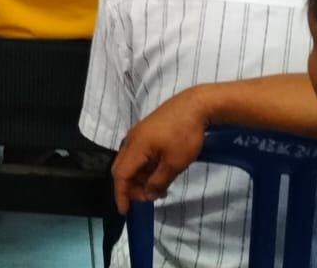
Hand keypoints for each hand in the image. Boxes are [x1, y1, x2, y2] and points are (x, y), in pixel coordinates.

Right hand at [112, 91, 209, 212]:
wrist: (195, 105)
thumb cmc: (184, 135)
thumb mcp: (174, 164)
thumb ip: (158, 181)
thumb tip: (148, 194)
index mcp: (135, 147)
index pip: (120, 175)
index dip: (121, 194)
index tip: (125, 211)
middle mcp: (132, 139)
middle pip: (122, 168)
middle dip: (131, 187)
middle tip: (148, 199)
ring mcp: (139, 134)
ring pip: (131, 161)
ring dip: (140, 178)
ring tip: (158, 188)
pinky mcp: (147, 131)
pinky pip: (139, 154)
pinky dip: (144, 167)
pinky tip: (159, 173)